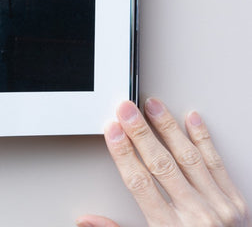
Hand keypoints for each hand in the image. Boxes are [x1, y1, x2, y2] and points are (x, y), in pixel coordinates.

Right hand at [78, 99, 248, 226]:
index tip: (112, 132)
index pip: (140, 183)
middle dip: (140, 133)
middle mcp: (197, 215)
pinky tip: (192, 120)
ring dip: (168, 128)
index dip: (123, 154)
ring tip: (153, 106)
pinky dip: (204, 139)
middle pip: (162, 165)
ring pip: (189, 158)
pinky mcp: (236, 201)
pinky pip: (217, 164)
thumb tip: (87, 220)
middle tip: (126, 110)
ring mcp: (219, 206)